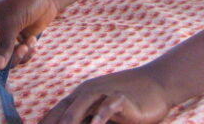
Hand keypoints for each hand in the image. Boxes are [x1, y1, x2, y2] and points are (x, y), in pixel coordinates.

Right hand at [0, 0, 59, 73]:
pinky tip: (33, 42)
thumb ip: (3, 45)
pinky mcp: (21, 37)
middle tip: (22, 51)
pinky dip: (27, 52)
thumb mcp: (11, 22)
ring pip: (8, 57)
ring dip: (19, 55)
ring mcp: (8, 35)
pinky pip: (20, 54)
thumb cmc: (25, 1)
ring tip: (29, 44)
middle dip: (8, 58)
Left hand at [39, 68, 172, 123]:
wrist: (157, 84)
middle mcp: (89, 92)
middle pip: (65, 112)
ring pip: (82, 107)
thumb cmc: (129, 101)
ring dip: (70, 121)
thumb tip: (69, 123)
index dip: (46, 123)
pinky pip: (108, 105)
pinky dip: (100, 116)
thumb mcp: (104, 112)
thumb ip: (89, 119)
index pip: (56, 113)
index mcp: (81, 96)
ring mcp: (105, 93)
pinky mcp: (122, 97)